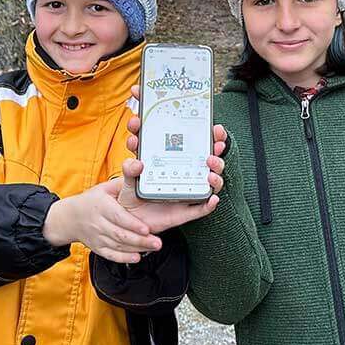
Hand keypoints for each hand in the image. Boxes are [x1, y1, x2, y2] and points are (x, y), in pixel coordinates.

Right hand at [42, 181, 162, 263]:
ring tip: (152, 247)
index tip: (146, 228)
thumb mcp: (105, 187)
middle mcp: (98, 223)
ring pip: (117, 245)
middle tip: (157, 242)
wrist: (70, 218)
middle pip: (120, 234)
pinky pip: (110, 255)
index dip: (132, 224)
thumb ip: (123, 182)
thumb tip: (139, 168)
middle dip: (140, 239)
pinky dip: (123, 258)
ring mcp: (97, 237)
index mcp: (101, 206)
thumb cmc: (92, 200)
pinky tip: (136, 257)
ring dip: (136, 248)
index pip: (118, 217)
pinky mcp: (97, 247)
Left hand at [122, 85, 226, 231]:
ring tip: (210, 161)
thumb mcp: (128, 180)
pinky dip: (210, 203)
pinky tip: (213, 198)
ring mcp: (189, 190)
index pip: (188, 139)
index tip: (205, 124)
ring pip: (211, 178)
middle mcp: (185, 172)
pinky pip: (203, 207)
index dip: (195, 126)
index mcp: (171, 159)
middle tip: (215, 135)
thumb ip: (130, 170)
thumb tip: (136, 162)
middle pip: (206, 155)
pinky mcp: (187, 210)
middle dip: (214, 142)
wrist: (132, 220)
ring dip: (216, 169)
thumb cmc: (133, 195)